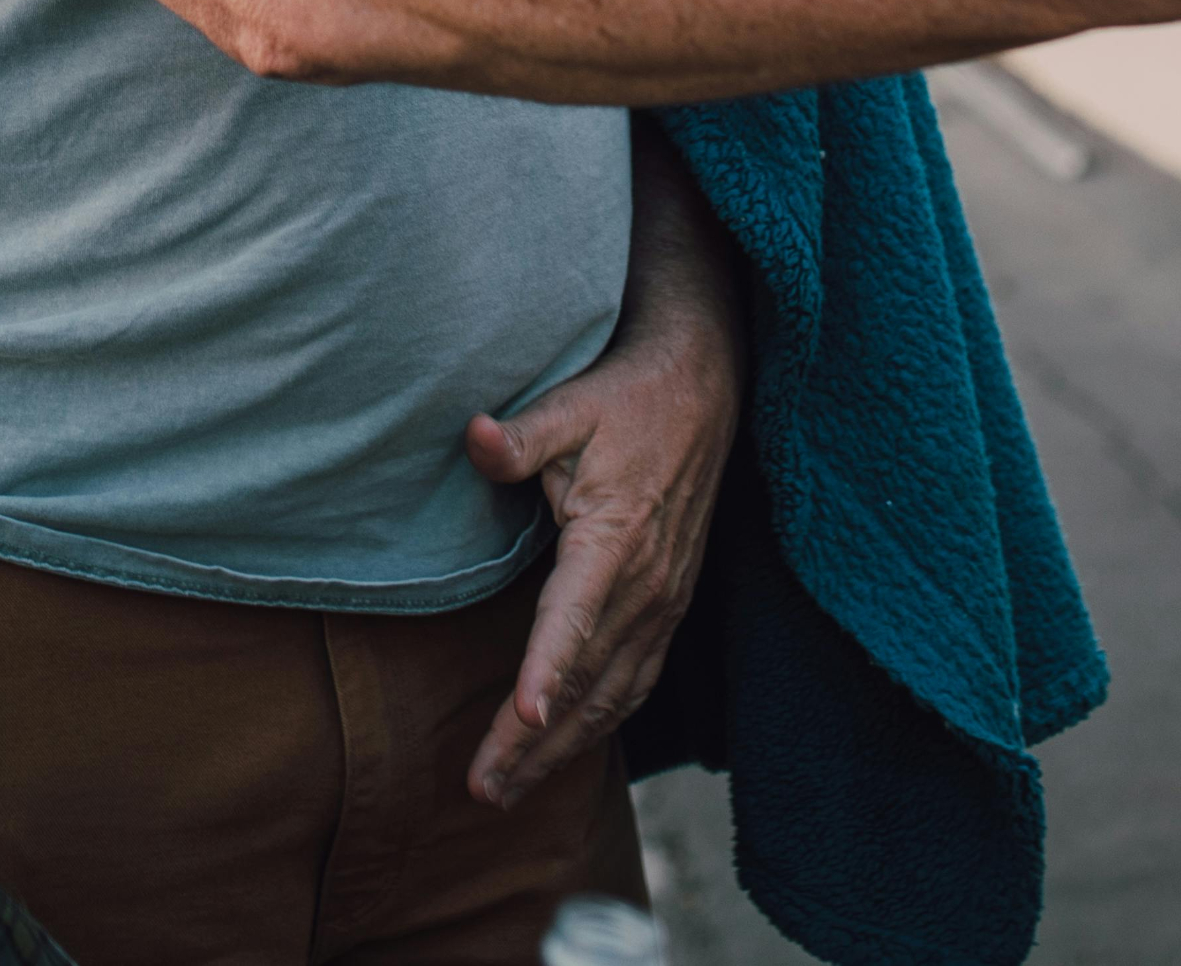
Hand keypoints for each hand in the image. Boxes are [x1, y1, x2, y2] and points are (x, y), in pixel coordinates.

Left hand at [459, 147, 742, 809]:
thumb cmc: (627, 400)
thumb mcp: (571, 405)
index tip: (520, 718)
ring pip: (612, 697)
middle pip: (585, 681)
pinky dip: (600, 726)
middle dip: (533, 742)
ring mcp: (663, 603)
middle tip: (480, 789)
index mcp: (614, 539)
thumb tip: (476, 437)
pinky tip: (566, 751)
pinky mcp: (669, 607)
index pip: (574, 618)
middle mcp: (645, 586)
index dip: (546, 671)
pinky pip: (636, 684)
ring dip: (561, 749)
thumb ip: (521, 435)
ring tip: (506, 790)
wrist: (704, 391)